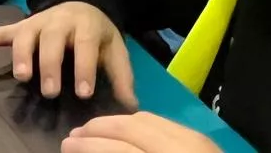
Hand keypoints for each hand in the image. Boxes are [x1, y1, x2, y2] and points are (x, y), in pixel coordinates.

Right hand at [0, 2, 137, 108]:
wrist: (84, 0)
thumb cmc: (97, 33)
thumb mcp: (114, 49)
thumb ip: (121, 76)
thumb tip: (131, 106)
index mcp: (86, 25)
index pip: (86, 44)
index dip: (84, 67)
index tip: (83, 93)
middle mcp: (59, 20)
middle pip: (52, 39)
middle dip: (49, 64)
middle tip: (48, 91)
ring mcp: (37, 21)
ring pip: (25, 34)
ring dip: (20, 54)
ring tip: (20, 76)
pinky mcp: (22, 25)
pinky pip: (2, 31)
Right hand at [62, 113, 220, 152]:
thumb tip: (92, 152)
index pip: (123, 146)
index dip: (91, 145)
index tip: (66, 145)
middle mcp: (185, 146)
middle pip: (134, 126)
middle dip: (99, 129)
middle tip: (73, 136)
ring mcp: (198, 143)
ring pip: (149, 120)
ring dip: (118, 125)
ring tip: (94, 133)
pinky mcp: (204, 144)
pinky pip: (166, 126)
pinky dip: (140, 127)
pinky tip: (126, 136)